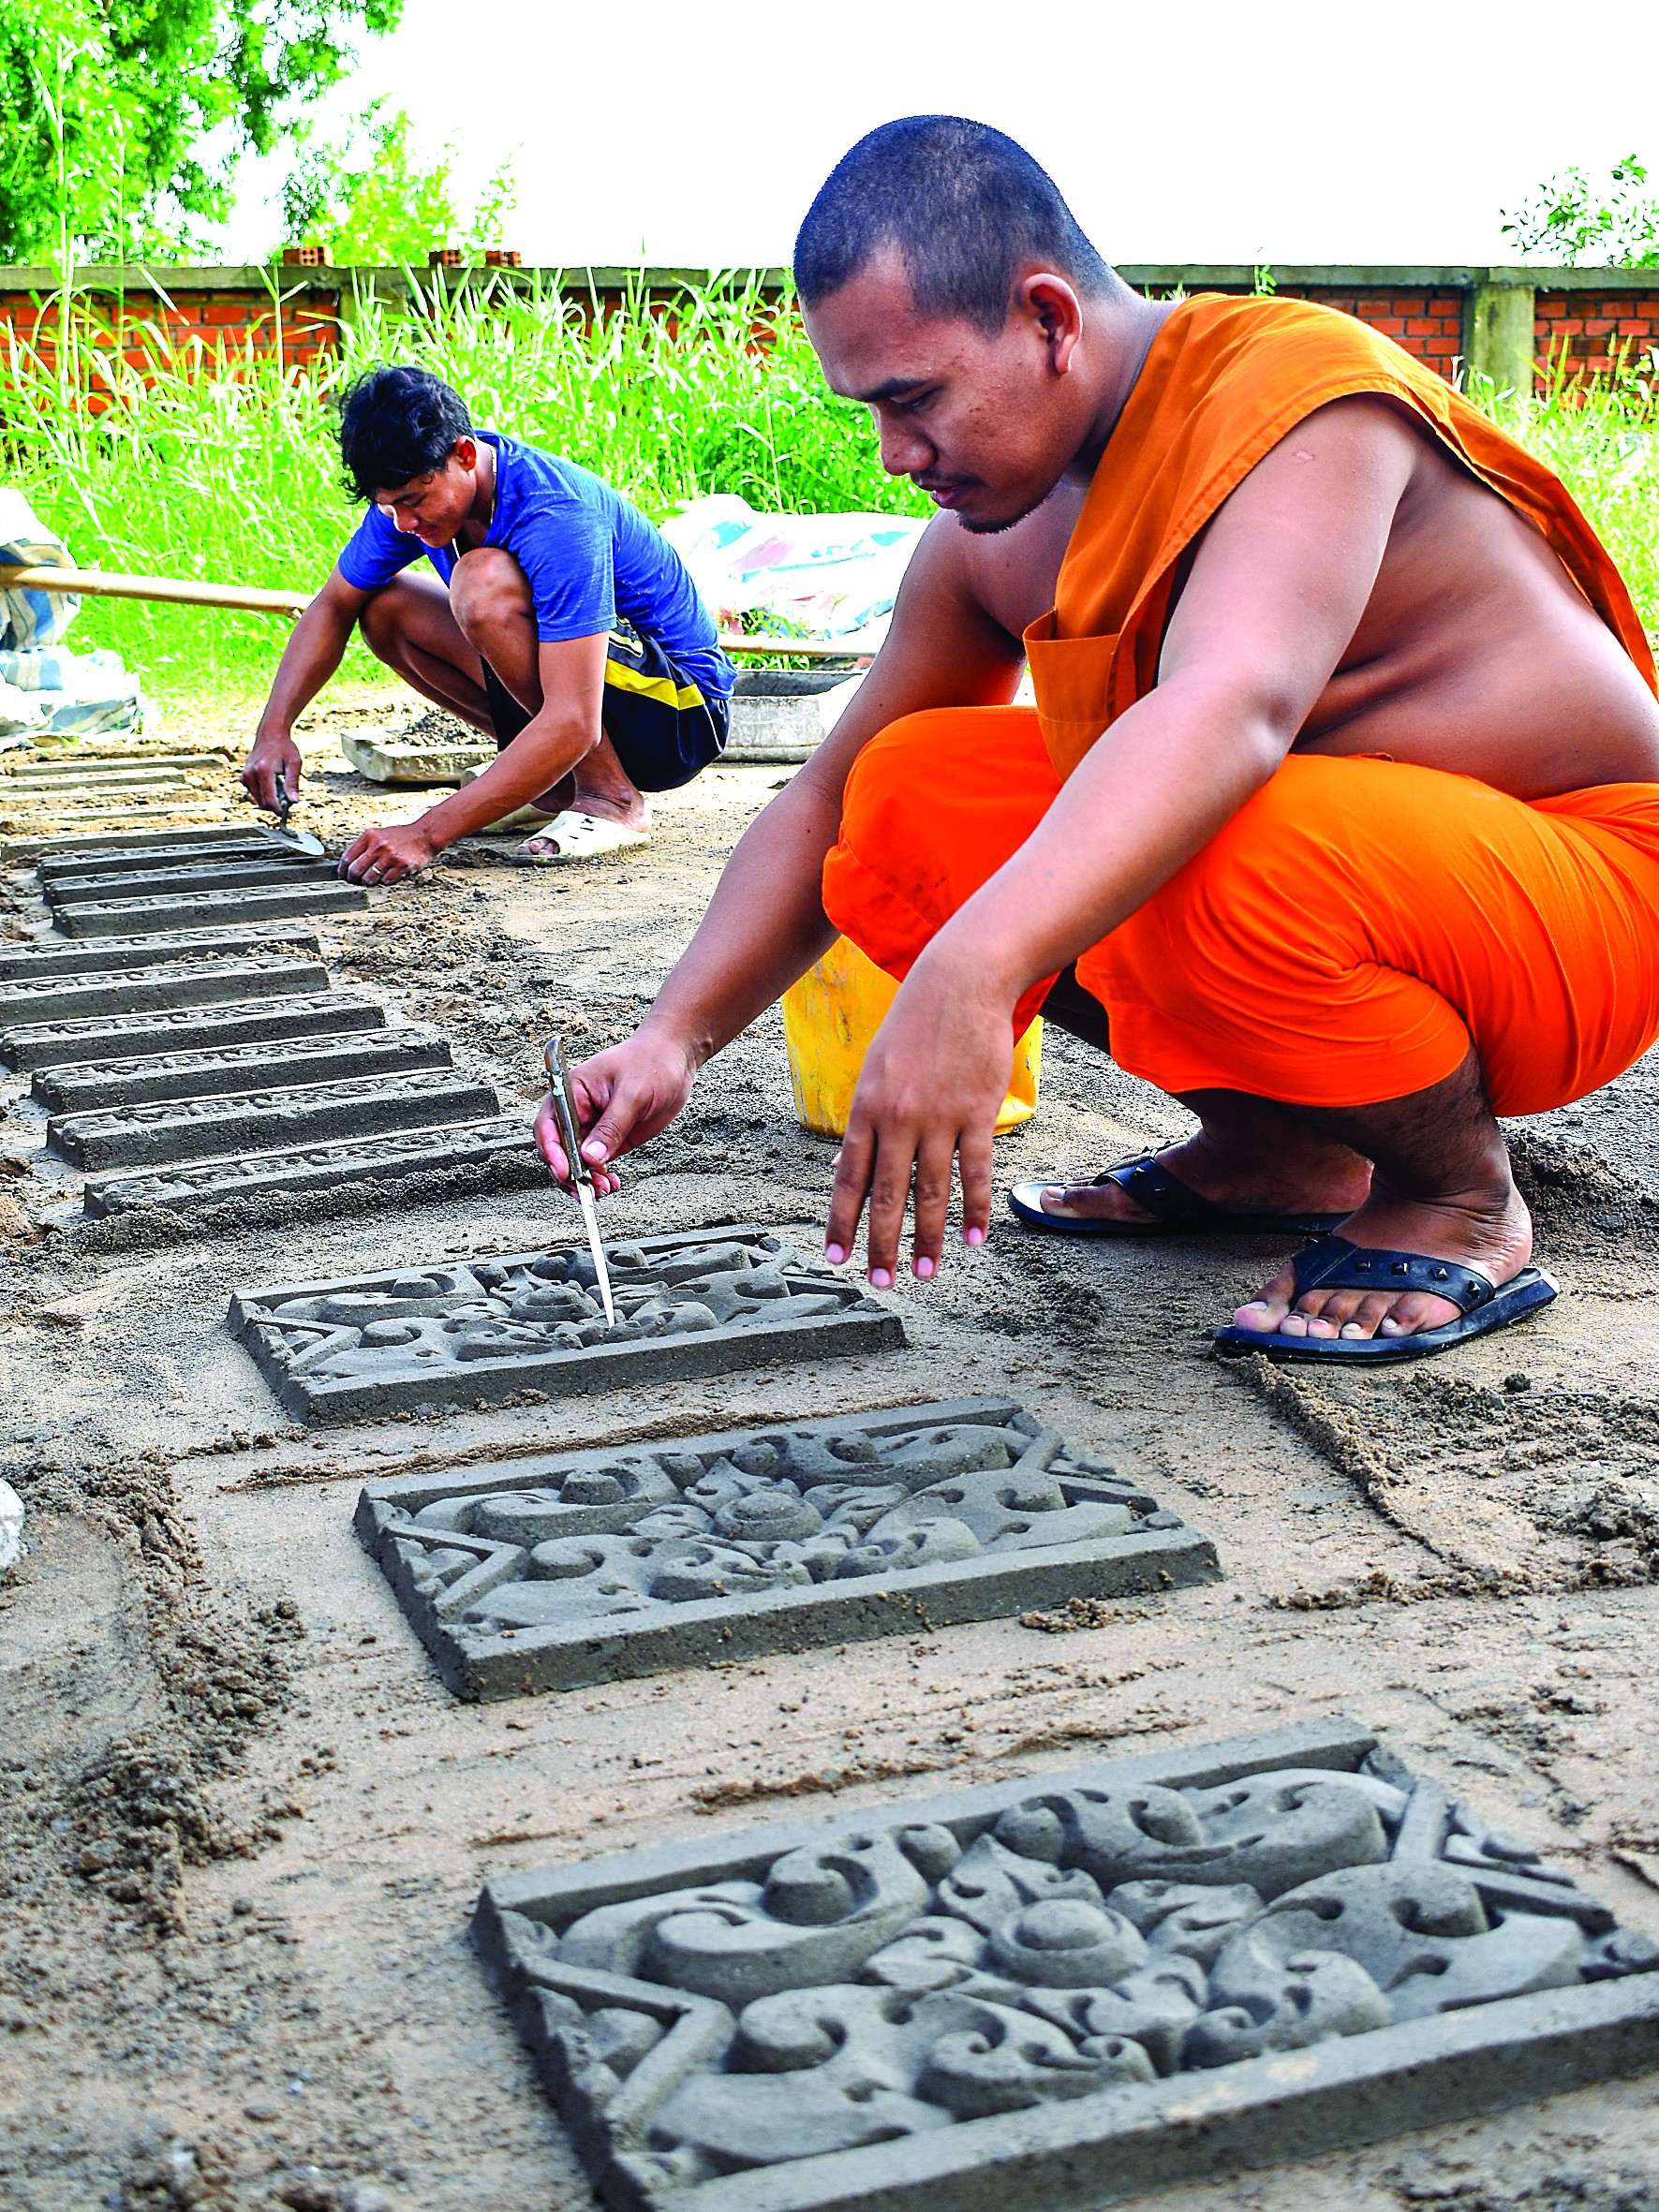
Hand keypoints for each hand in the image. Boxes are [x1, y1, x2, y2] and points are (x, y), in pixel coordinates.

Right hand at [241, 732, 300, 813]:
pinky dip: (263, 794)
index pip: (269, 799)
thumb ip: (293, 783)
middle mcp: (250, 774)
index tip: (287, 812)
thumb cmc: (284, 748)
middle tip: (287, 797)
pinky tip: (271, 783)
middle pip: (263, 802)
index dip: (279, 809)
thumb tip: (293, 801)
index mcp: (263, 770)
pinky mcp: (243, 777)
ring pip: (258, 800)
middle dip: (276, 804)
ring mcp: (245, 776)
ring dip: (269, 799)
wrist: (270, 735)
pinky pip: (254, 794)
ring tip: (280, 786)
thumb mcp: (294, 763)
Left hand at [338, 819, 440, 885]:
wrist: (424, 835)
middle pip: (355, 870)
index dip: (342, 870)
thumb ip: (365, 847)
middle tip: (354, 882)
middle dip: (352, 879)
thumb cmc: (401, 837)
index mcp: (369, 836)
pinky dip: (385, 881)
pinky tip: (388, 876)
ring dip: (368, 882)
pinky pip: (386, 881)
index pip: (347, 858)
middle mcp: (378, 846)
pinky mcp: (402, 866)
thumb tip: (349, 865)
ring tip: (371, 880)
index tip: (343, 876)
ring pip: (369, 878)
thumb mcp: (379, 835)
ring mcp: (390, 856)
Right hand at [532, 1024, 700, 1191]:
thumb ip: (612, 1126)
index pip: (549, 1125)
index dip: (551, 1150)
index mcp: (571, 1092)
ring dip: (584, 1180)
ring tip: (602, 1190)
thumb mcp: (633, 1093)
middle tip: (584, 1190)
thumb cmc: (650, 1062)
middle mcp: (576, 1112)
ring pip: (576, 1162)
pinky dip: (600, 1178)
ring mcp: (593, 1127)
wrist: (674, 1058)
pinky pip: (596, 1164)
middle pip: (558, 1149)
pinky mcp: (610, 1139)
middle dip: (568, 1173)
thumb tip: (590, 1158)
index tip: (564, 1170)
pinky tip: (611, 1185)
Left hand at [824, 955, 1013, 1284]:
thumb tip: (853, 1164)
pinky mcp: (976, 1113)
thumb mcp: (875, 1069)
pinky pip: (974, 1172)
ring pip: (930, 1192)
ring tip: (925, 1273)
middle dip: (881, 1244)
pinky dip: (975, 1210)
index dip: (841, 1221)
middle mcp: (897, 1118)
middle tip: (881, 1282)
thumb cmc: (914, 1025)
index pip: (849, 1177)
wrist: (960, 983)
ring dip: (927, 1239)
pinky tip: (975, 1238)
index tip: (836, 1256)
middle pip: (887, 1195)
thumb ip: (866, 1120)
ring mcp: (938, 1117)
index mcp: (865, 1108)